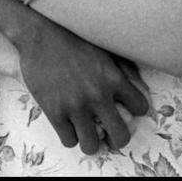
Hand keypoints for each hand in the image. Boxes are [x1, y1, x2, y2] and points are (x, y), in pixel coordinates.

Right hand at [16, 21, 149, 154]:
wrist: (41, 35)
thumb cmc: (74, 39)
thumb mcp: (105, 49)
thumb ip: (124, 69)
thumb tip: (140, 87)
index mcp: (113, 78)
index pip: (140, 107)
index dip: (135, 111)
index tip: (127, 109)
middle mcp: (97, 95)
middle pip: (121, 137)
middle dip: (118, 139)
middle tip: (111, 134)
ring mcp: (75, 105)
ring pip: (91, 146)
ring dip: (90, 141)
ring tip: (86, 132)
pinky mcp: (54, 112)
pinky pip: (68, 141)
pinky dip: (70, 136)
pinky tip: (69, 125)